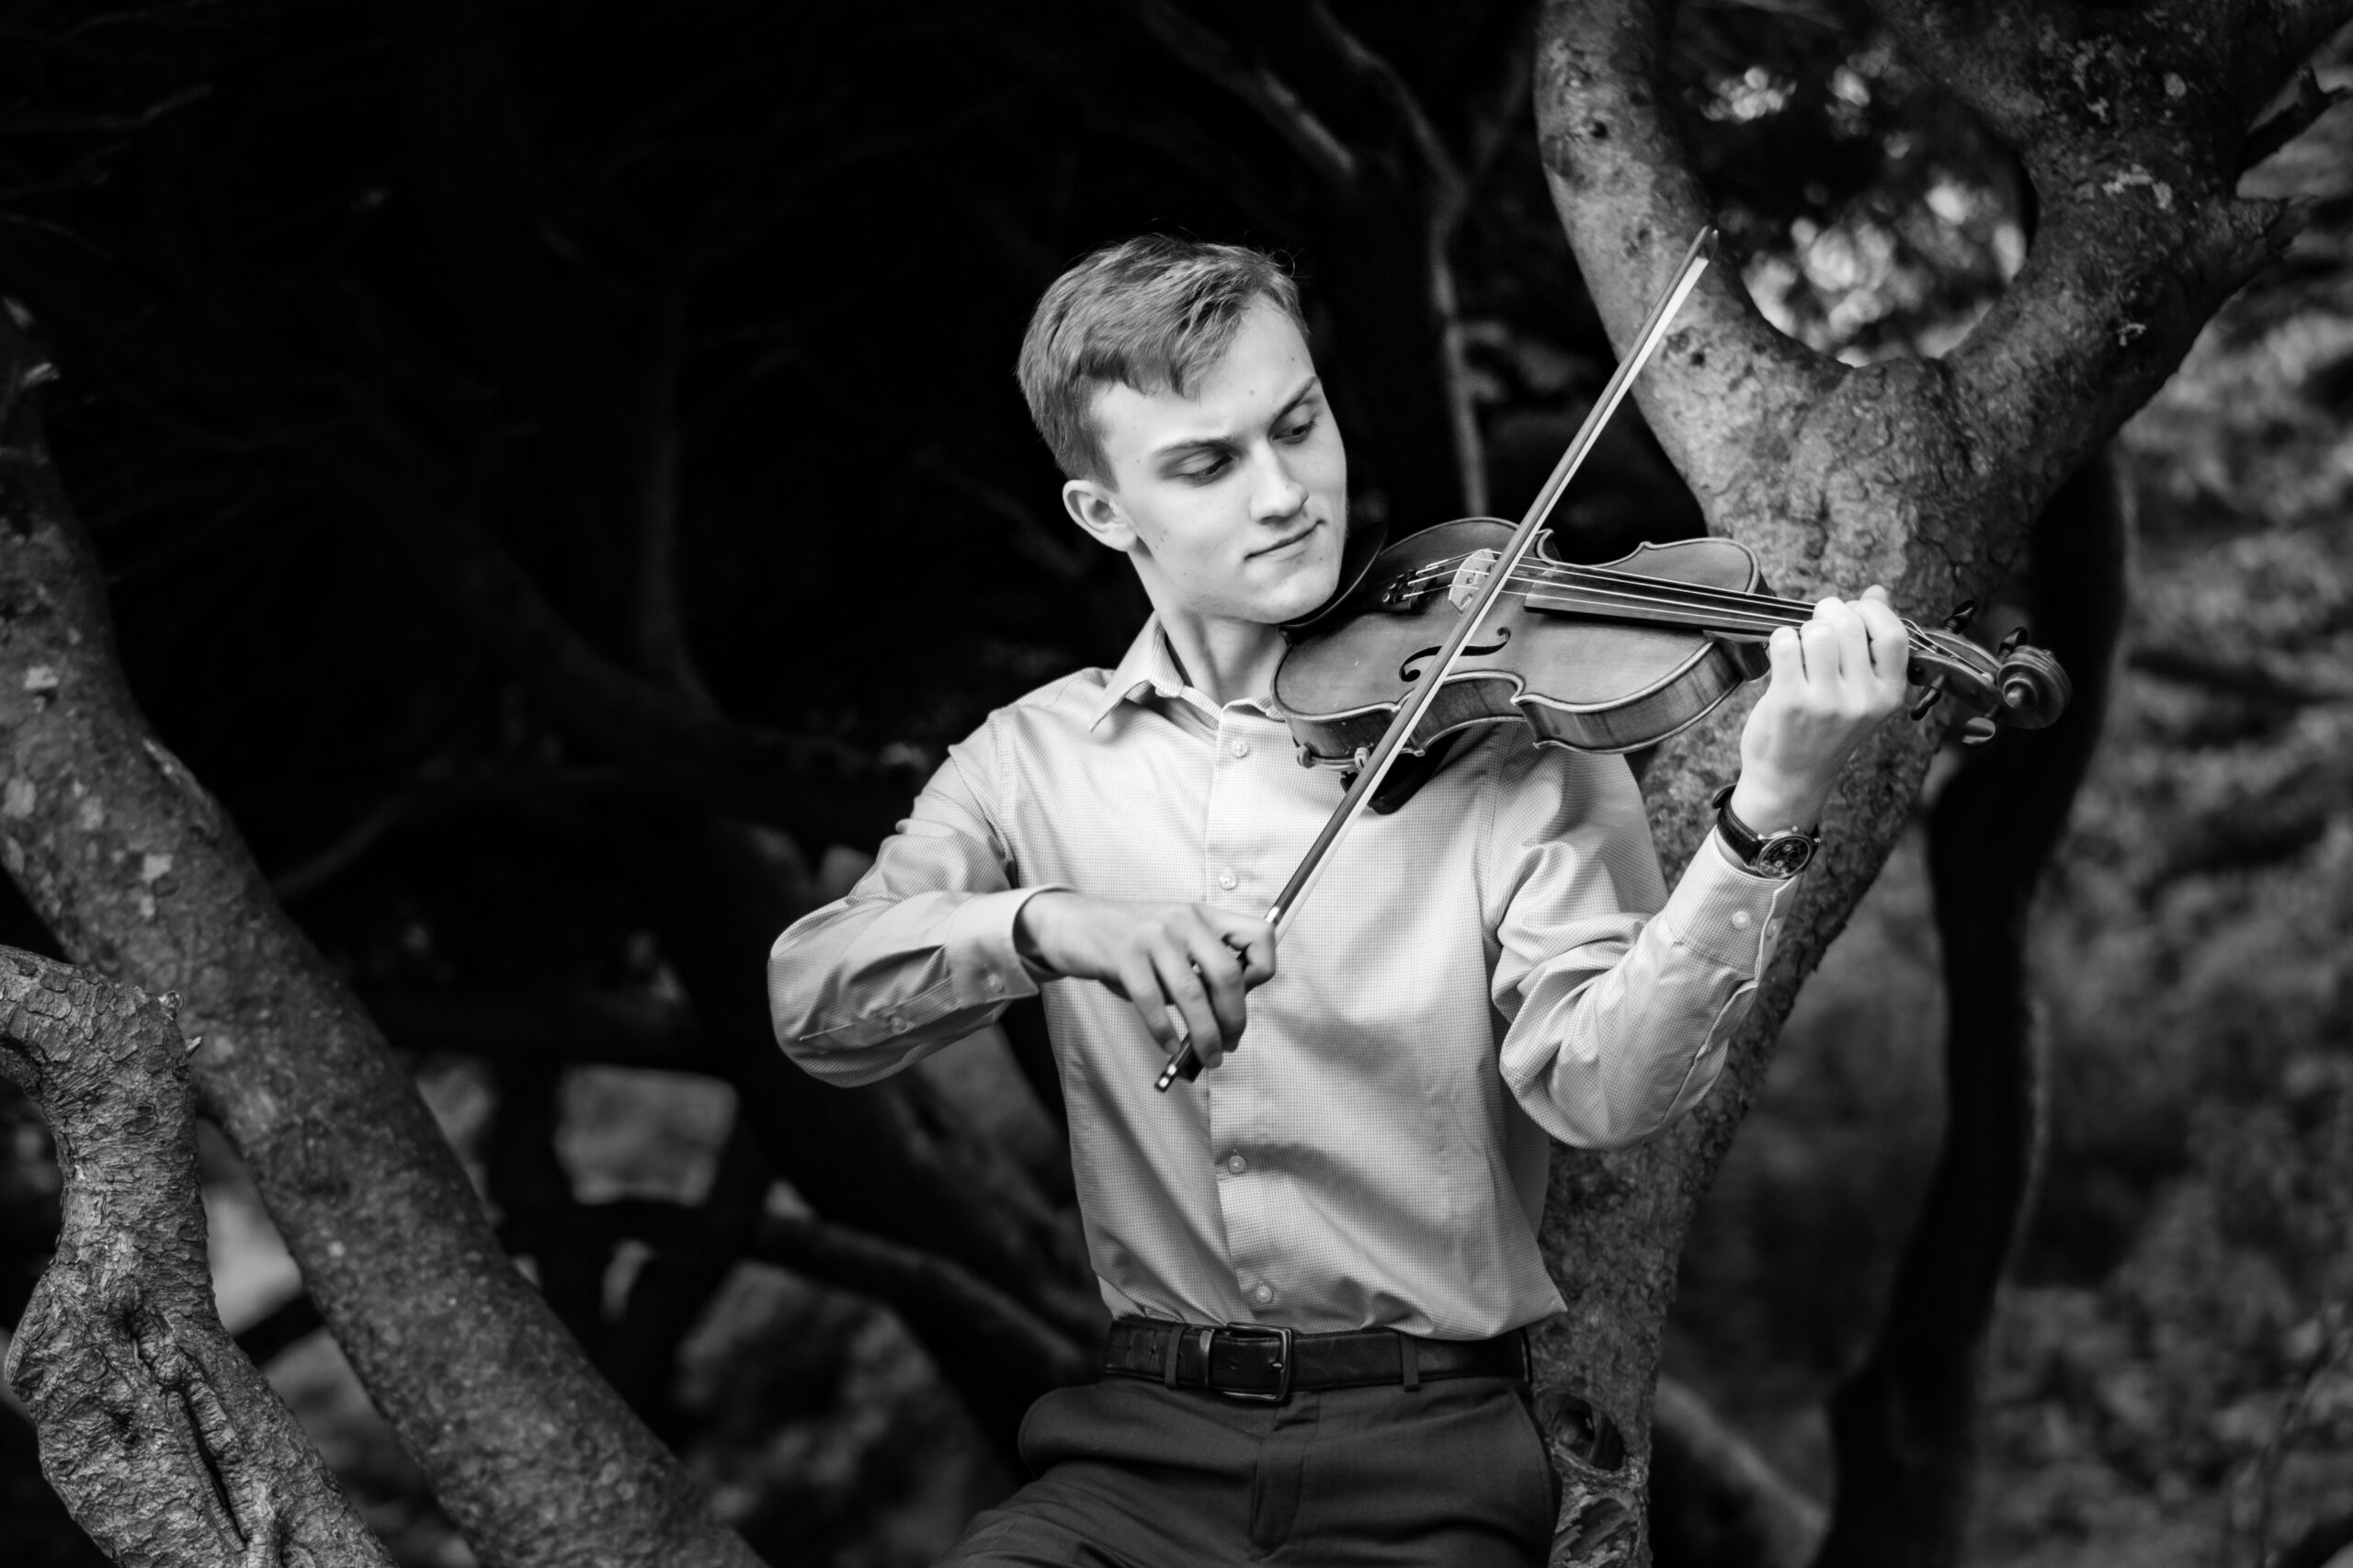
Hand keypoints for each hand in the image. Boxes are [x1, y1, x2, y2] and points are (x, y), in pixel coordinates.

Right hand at [1014, 892, 1276, 1069]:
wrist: (1074, 923)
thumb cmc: (1130, 940)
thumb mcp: (1174, 940)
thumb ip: (1202, 966)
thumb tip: (1229, 1017)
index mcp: (1204, 915)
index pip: (1259, 934)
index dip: (1262, 970)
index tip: (1246, 997)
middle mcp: (1184, 919)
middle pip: (1228, 974)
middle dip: (1234, 1019)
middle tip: (1230, 1043)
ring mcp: (1154, 935)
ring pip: (1192, 995)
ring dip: (1204, 1036)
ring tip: (1207, 1056)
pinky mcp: (1124, 955)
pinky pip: (1152, 1003)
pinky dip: (1164, 1032)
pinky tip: (1168, 1046)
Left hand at [1731, 585, 1910, 829]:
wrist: (1791, 779)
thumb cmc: (1824, 729)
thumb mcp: (1861, 692)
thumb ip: (1871, 643)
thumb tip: (1877, 591)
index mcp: (1889, 694)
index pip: (1893, 633)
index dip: (1869, 610)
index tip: (1852, 611)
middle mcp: (1863, 700)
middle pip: (1849, 624)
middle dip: (1828, 611)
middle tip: (1817, 623)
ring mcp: (1827, 702)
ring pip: (1817, 631)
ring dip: (1803, 629)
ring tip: (1800, 646)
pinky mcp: (1790, 702)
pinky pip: (1785, 644)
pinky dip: (1780, 640)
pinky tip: (1782, 655)